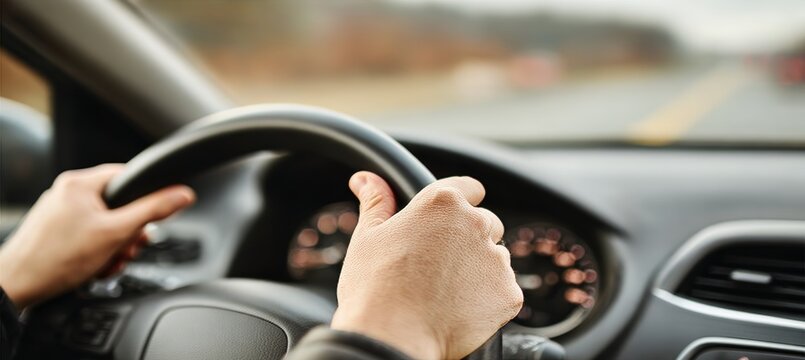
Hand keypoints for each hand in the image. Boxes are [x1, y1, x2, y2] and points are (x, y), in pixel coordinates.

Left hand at [0, 164, 194, 308]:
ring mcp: (59, 213)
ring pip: (106, 224)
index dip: (146, 198)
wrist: (15, 286)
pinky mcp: (55, 231)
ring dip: (115, 246)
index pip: (128, 177)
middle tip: (125, 249)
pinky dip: (98, 252)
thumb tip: (182, 194)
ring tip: (107, 262)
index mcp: (80, 183)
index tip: (151, 219)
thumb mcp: (116, 233)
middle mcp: (68, 193)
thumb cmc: (56, 259)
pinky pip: (89, 236)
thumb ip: (153, 210)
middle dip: (128, 233)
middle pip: (119, 205)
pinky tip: (95, 267)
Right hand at [331, 172, 522, 358]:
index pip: (469, 187)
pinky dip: (488, 298)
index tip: (449, 219)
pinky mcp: (509, 293)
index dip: (459, 202)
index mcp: (442, 203)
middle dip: (468, 239)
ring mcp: (496, 259)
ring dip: (479, 269)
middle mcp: (475, 224)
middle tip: (438, 265)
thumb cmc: (373, 289)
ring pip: (495, 257)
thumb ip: (376, 202)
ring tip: (446, 291)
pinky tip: (460, 309)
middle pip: (486, 223)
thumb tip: (367, 179)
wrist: (391, 338)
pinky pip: (504, 289)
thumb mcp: (368, 237)